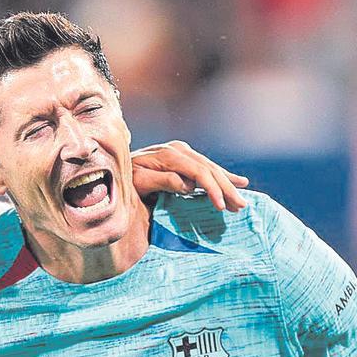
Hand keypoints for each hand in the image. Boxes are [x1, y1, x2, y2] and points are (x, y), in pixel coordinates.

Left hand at [130, 140, 248, 210]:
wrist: (115, 170)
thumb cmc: (125, 180)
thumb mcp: (138, 182)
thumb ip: (162, 181)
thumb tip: (188, 185)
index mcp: (169, 154)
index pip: (198, 171)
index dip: (212, 189)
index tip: (220, 206)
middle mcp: (178, 149)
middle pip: (209, 169)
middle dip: (226, 188)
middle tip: (240, 206)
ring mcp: (182, 152)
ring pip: (211, 168)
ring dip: (228, 185)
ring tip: (241, 201)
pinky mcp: (183, 157)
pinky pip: (207, 168)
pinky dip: (223, 176)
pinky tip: (240, 182)